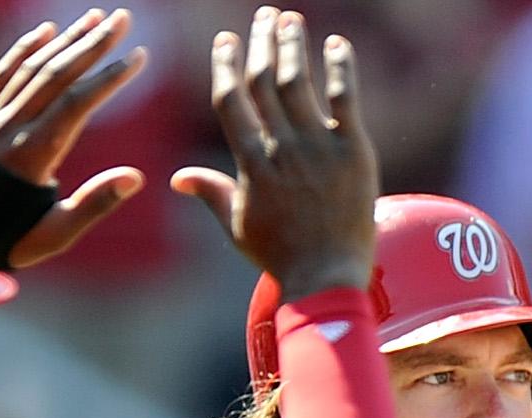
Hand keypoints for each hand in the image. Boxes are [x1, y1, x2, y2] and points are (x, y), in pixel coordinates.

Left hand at [0, 9, 151, 268]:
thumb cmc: (9, 242)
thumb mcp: (57, 234)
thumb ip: (94, 204)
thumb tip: (135, 178)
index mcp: (33, 156)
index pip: (77, 104)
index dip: (109, 78)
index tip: (138, 57)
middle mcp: (10, 129)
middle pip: (56, 74)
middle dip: (93, 44)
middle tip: (124, 18)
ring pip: (31, 68)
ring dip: (65, 39)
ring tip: (95, 18)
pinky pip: (1, 75)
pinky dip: (23, 50)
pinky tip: (44, 32)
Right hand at [172, 9, 377, 302]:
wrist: (328, 278)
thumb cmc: (280, 256)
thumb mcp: (237, 226)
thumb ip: (211, 192)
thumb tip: (178, 178)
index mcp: (250, 163)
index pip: (230, 100)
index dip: (226, 64)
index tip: (227, 40)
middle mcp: (281, 148)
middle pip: (263, 80)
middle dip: (260, 41)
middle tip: (264, 16)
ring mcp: (318, 148)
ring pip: (299, 81)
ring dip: (292, 45)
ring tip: (291, 21)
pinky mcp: (353, 151)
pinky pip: (345, 98)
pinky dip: (340, 66)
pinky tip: (336, 44)